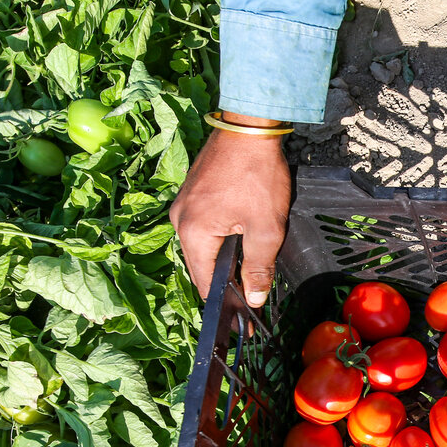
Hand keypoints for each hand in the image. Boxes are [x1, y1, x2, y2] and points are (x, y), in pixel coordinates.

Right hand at [169, 112, 291, 306]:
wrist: (249, 128)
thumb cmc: (257, 176)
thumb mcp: (266, 229)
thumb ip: (258, 267)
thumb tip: (253, 298)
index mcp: (193, 233)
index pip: (204, 282)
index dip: (224, 302)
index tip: (241, 319)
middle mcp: (180, 220)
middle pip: (201, 264)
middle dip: (224, 281)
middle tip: (250, 295)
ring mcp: (183, 204)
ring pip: (203, 244)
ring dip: (223, 257)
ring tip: (247, 269)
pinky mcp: (192, 192)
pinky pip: (204, 225)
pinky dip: (220, 237)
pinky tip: (240, 238)